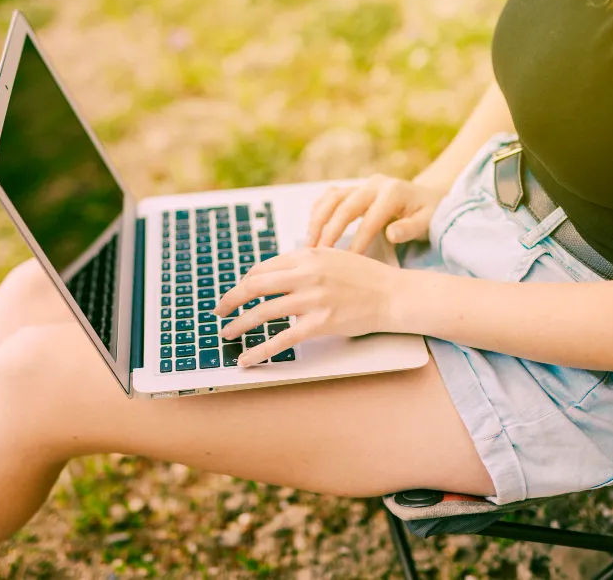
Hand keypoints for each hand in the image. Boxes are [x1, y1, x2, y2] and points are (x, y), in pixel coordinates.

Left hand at [214, 247, 401, 366]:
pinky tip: (247, 358)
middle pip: (255, 285)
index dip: (245, 282)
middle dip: (231, 300)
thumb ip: (304, 263)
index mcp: (307, 253)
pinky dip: (260, 350)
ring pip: (264, 312)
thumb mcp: (332, 257)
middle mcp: (307, 273)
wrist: (393, 294)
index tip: (238, 293)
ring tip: (226, 332)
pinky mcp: (321, 323)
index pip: (264, 267)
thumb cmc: (365, 277)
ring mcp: (313, 299)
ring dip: (239, 324)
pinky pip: (282, 339)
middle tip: (218, 311)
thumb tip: (275, 275)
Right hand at [306, 174, 446, 252]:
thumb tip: (391, 234)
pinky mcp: (352, 189)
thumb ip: (410, 228)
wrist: (426, 197)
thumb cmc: (427, 214)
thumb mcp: (427, 222)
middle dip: (329, 231)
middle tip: (319, 255)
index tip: (347, 261)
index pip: (370, 219)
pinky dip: (317, 213)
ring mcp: (360, 184)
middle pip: (343, 206)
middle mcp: (373, 184)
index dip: (357, 240)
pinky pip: (328, 197)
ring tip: (309, 246)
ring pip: (330, 199)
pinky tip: (311, 232)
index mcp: (392, 192)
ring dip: (316, 222)